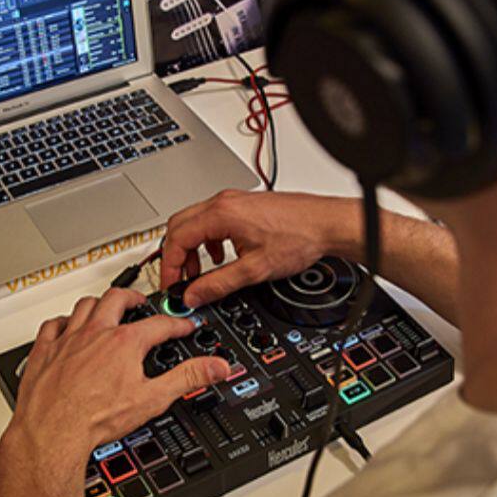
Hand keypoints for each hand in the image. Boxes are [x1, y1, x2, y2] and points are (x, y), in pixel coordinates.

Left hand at [2, 288, 228, 481]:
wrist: (53, 431)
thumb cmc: (94, 418)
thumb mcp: (152, 399)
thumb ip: (187, 378)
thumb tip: (215, 367)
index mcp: (124, 342)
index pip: (159, 324)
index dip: (177, 323)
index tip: (184, 325)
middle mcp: (95, 333)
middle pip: (117, 299)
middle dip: (133, 298)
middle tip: (141, 303)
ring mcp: (68, 340)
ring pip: (84, 306)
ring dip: (98, 303)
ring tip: (106, 307)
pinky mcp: (45, 351)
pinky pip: (52, 325)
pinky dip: (62, 322)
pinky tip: (65, 326)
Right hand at [160, 190, 357, 307]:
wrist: (326, 224)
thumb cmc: (300, 237)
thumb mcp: (254, 269)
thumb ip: (219, 284)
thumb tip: (194, 295)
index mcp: (222, 214)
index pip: (177, 238)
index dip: (170, 265)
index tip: (172, 284)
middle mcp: (224, 202)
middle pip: (179, 226)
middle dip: (176, 256)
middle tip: (179, 281)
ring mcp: (233, 201)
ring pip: (194, 222)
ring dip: (191, 248)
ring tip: (200, 273)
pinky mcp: (243, 206)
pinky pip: (211, 221)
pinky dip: (207, 241)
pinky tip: (220, 258)